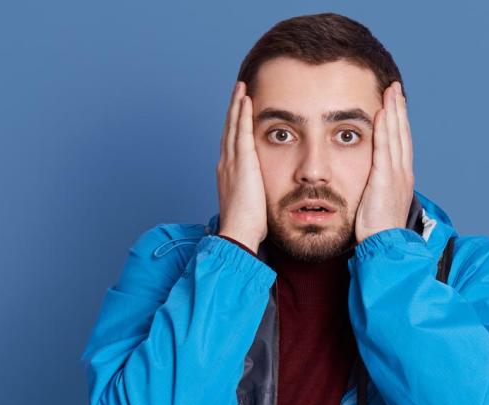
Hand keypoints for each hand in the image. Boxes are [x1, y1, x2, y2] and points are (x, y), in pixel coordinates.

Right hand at [216, 81, 266, 252]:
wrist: (238, 232)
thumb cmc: (246, 228)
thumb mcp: (252, 208)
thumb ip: (256, 198)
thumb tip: (263, 202)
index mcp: (228, 176)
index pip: (231, 146)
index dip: (233, 128)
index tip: (238, 115)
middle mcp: (225, 164)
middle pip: (228, 130)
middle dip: (232, 110)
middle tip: (237, 92)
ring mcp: (231, 161)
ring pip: (232, 125)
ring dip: (236, 104)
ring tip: (240, 87)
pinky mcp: (241, 160)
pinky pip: (240, 130)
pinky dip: (242, 112)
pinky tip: (246, 98)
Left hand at [354, 81, 414, 243]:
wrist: (386, 246)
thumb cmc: (378, 231)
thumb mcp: (378, 204)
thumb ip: (376, 189)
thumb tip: (369, 183)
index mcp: (401, 178)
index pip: (401, 144)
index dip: (398, 122)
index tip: (395, 105)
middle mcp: (403, 173)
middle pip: (402, 134)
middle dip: (399, 109)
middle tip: (395, 89)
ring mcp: (396, 175)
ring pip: (396, 136)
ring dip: (393, 111)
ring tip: (390, 92)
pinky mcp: (385, 179)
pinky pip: (385, 149)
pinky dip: (384, 129)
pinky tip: (381, 113)